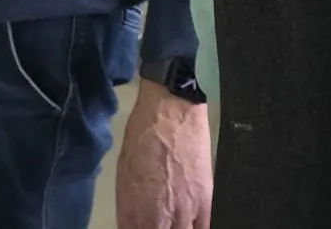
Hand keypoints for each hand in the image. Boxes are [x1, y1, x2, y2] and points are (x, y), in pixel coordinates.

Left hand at [115, 83, 212, 228]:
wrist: (170, 113)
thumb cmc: (141, 136)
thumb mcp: (125, 172)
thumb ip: (130, 204)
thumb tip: (134, 220)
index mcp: (132, 210)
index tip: (139, 224)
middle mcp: (158, 218)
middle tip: (157, 221)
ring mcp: (184, 213)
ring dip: (176, 228)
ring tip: (173, 219)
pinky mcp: (205, 204)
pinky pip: (203, 228)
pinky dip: (196, 227)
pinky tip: (191, 222)